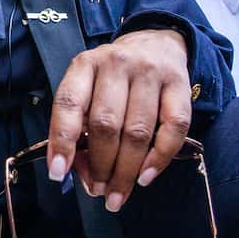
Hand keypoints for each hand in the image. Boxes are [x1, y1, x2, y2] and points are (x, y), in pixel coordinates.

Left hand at [46, 28, 191, 212]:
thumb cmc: (113, 78)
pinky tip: (146, 177)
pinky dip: (159, 158)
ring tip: (118, 194)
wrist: (156, 43)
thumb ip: (80, 127)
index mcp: (85, 65)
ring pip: (138, 131)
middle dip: (100, 166)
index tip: (58, 172)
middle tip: (98, 191)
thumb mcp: (89, 88)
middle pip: (106, 124)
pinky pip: (174, 127)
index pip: (69, 103)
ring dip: (126, 171)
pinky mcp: (180, 83)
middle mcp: (116, 64)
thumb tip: (82, 172)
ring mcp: (150, 72)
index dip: (62, 141)